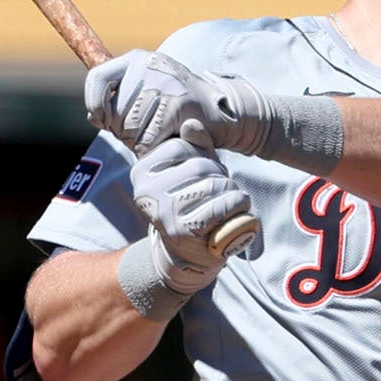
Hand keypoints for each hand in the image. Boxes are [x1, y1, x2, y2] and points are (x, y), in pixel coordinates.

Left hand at [88, 50, 274, 156]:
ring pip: (129, 130)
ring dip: (139, 142)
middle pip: (113, 112)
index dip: (93, 103)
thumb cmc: (174, 107)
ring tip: (159, 134)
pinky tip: (167, 141)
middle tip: (145, 130)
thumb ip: (116, 102)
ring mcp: (164, 83)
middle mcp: (148, 65)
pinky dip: (153, 149)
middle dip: (123, 132)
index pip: (98, 78)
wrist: (217, 111)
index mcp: (136, 59)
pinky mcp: (177, 105)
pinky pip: (147, 140)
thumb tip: (94, 116)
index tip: (102, 120)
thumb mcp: (144, 94)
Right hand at [131, 127, 255, 277]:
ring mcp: (163, 212)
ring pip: (215, 184)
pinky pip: (222, 206)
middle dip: (221, 176)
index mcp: (142, 171)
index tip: (207, 175)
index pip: (181, 146)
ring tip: (227, 204)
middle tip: (221, 192)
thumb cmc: (192, 205)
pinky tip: (234, 214)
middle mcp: (146, 191)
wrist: (187, 255)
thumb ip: (193, 146)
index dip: (204, 156)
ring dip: (232, 192)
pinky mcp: (183, 231)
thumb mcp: (191, 171)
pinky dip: (237, 207)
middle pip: (200, 165)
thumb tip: (192, 125)